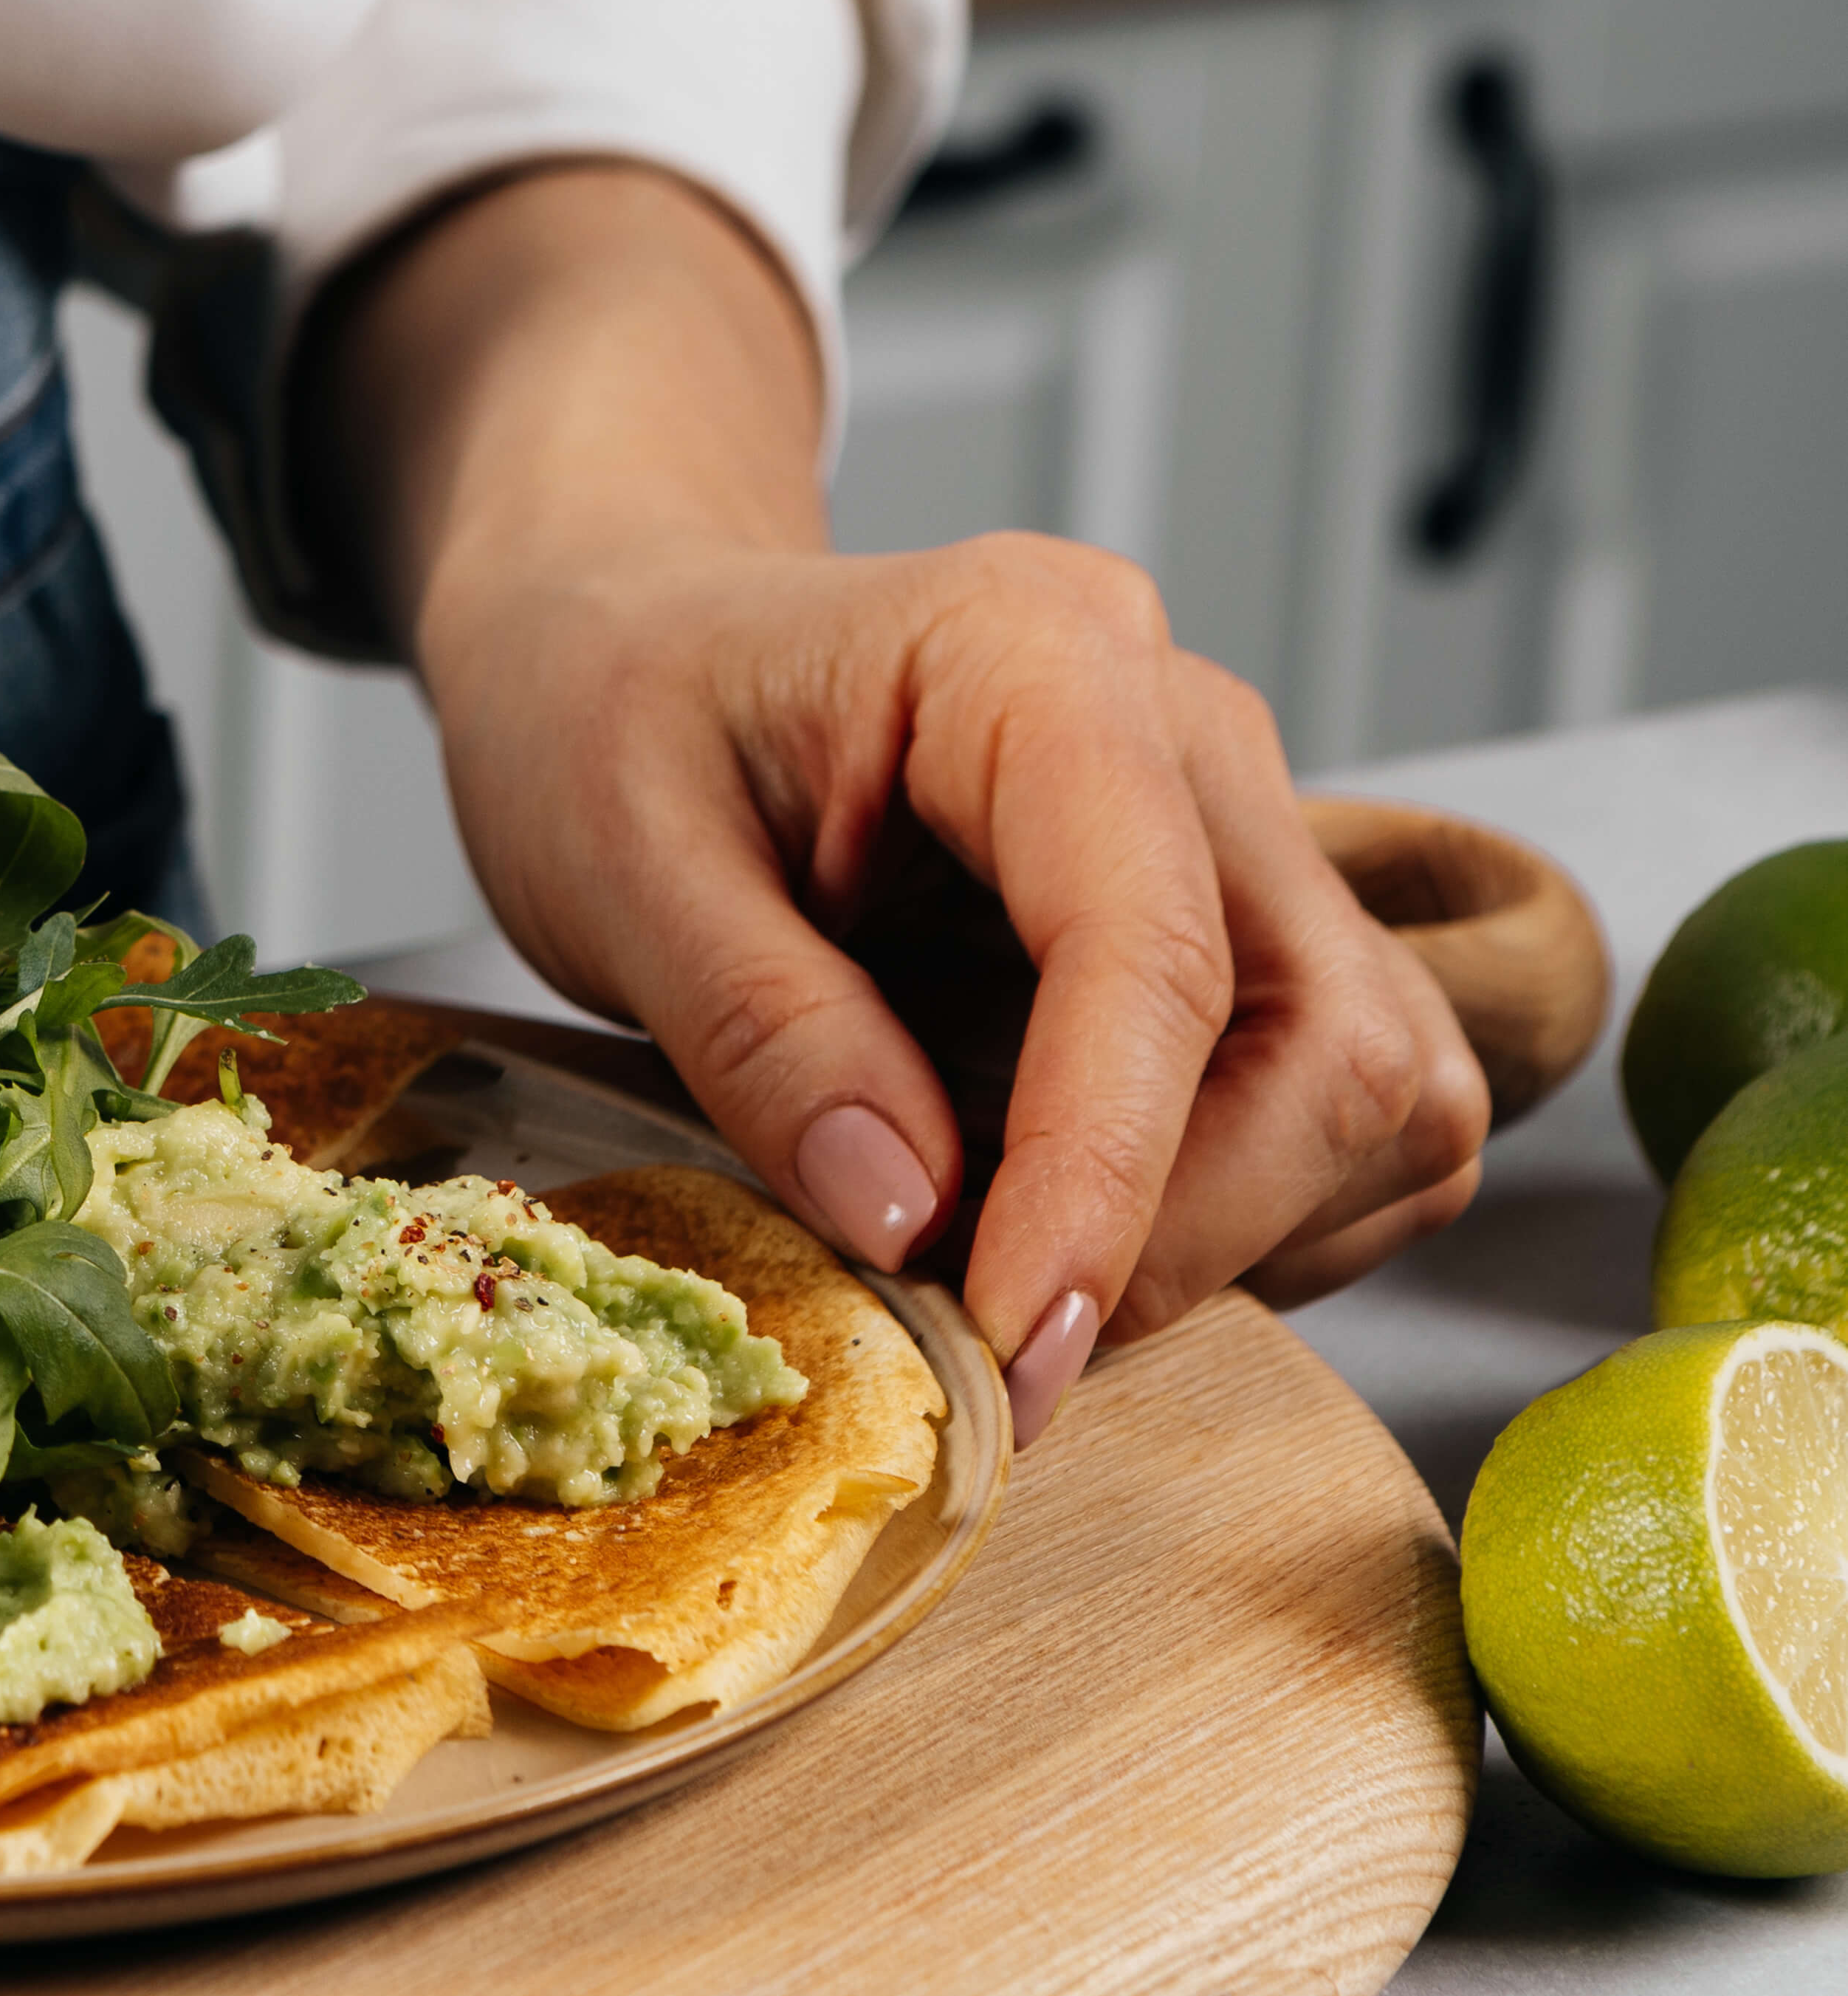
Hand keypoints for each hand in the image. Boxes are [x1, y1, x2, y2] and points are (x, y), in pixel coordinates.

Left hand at [314, 162, 1485, 1444]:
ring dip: (1229, 1238)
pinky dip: (1247, 1220)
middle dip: (1185, 1232)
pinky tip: (1068, 1228)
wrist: (634, 645)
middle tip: (995, 1350)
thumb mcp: (617, 858)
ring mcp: (1240, 828)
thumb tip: (905, 1217)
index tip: (1018, 1344)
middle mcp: (1187, 732)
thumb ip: (758, 1030)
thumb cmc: (615, 713)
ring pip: (1379, 1085)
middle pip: (1328, 1030)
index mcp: (1032, 657)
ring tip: (1014, 1285)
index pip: (1151, 944)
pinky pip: (1352, 1115)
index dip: (1106, 1174)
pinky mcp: (1248, 928)